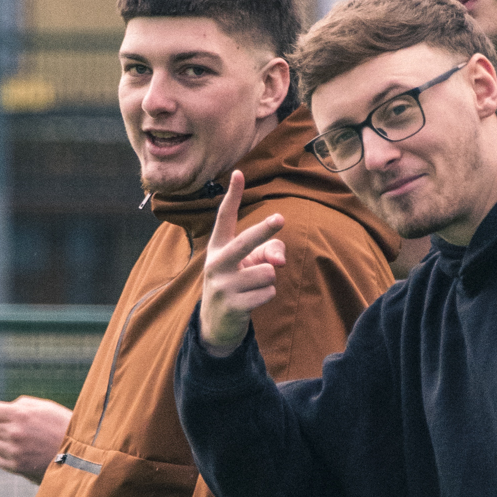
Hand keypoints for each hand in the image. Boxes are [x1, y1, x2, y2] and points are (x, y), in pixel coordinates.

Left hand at [0, 395, 70, 482]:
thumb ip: (21, 405)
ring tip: (18, 442)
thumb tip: (1, 410)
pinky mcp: (18, 467)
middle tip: (7, 427)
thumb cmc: (63, 427)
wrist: (81, 454)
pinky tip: (20, 454)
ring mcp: (15, 452)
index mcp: (20, 414)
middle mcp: (14, 433)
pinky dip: (5, 457)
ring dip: (0, 442)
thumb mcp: (45, 408)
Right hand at [200, 169, 285, 355]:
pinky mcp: (232, 305)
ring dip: (268, 280)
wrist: (216, 324)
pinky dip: (267, 295)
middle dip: (264, 230)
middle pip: (246, 241)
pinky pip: (268, 291)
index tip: (238, 172)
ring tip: (253, 287)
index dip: (233, 195)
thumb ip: (270, 251)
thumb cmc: (238, 283)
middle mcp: (216, 262)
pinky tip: (252, 301)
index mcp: (219, 247)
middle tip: (280, 218)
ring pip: (267, 271)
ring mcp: (223, 285)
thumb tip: (279, 260)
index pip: (225, 217)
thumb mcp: (251, 263)